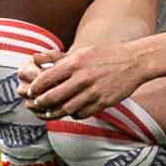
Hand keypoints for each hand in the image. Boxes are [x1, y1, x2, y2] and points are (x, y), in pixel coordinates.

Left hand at [24, 38, 147, 120]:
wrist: (135, 62)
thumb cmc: (106, 55)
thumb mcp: (83, 52)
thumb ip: (59, 58)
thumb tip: (35, 58)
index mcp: (76, 63)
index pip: (47, 79)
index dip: (35, 88)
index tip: (31, 92)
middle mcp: (82, 78)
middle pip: (53, 97)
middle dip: (41, 103)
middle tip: (36, 104)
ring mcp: (93, 92)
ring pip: (66, 109)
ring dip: (55, 112)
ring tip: (49, 112)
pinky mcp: (102, 103)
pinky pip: (82, 114)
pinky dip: (73, 114)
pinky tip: (71, 111)